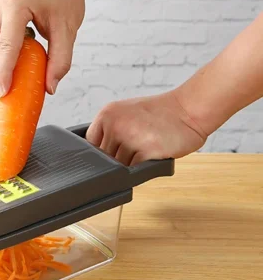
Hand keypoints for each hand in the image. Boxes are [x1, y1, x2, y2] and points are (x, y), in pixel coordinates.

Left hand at [86, 91, 207, 165]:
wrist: (190, 109)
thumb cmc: (160, 113)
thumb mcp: (126, 113)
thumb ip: (109, 130)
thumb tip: (95, 156)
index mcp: (107, 114)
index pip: (90, 144)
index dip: (102, 151)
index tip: (113, 150)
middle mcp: (116, 125)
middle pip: (104, 158)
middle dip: (118, 158)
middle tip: (137, 146)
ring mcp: (131, 138)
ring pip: (119, 166)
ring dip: (132, 164)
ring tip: (146, 147)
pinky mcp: (147, 151)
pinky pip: (135, 171)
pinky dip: (143, 167)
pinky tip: (153, 154)